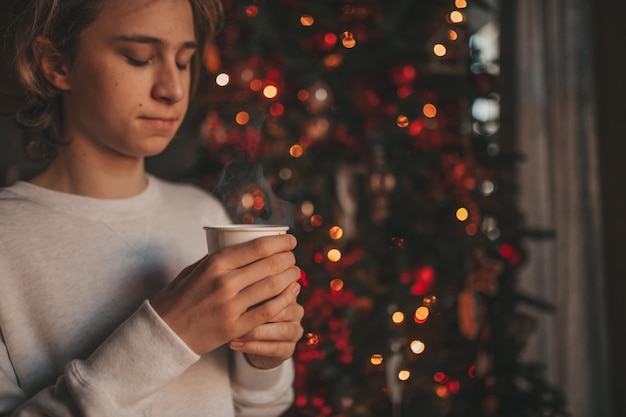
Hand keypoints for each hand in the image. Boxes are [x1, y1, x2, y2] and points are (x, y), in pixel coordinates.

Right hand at [150, 234, 299, 355]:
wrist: (165, 333)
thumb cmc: (179, 297)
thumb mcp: (194, 269)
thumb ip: (219, 259)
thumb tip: (247, 246)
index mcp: (215, 264)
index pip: (258, 247)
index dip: (281, 242)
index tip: (290, 241)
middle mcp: (225, 282)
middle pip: (271, 265)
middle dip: (289, 258)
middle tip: (292, 258)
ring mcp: (231, 306)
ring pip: (274, 286)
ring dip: (291, 277)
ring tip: (295, 273)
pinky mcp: (236, 327)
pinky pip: (269, 311)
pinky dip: (286, 299)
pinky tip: (293, 292)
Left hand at [229, 287, 303, 368]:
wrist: (254, 340)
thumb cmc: (249, 310)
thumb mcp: (249, 295)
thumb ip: (248, 284)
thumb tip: (235, 272)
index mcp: (289, 292)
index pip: (282, 287)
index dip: (261, 289)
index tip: (238, 290)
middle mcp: (296, 311)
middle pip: (283, 309)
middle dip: (259, 312)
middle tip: (237, 313)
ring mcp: (294, 331)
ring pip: (281, 330)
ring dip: (255, 332)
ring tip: (235, 332)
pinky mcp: (288, 350)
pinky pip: (273, 348)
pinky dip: (252, 347)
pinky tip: (234, 344)